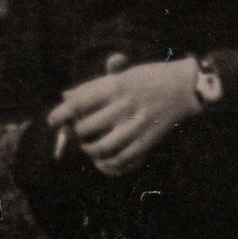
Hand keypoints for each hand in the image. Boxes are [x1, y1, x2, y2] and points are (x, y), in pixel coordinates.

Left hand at [47, 57, 203, 177]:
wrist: (186, 87)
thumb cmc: (150, 77)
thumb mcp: (123, 74)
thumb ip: (94, 86)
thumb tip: (66, 96)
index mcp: (116, 86)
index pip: (79, 103)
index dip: (61, 114)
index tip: (52, 121)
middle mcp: (124, 105)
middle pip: (86, 126)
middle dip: (76, 133)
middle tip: (76, 133)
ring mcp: (136, 125)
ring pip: (101, 147)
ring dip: (89, 150)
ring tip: (89, 147)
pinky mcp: (148, 140)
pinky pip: (121, 159)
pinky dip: (108, 163)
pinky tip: (104, 160)